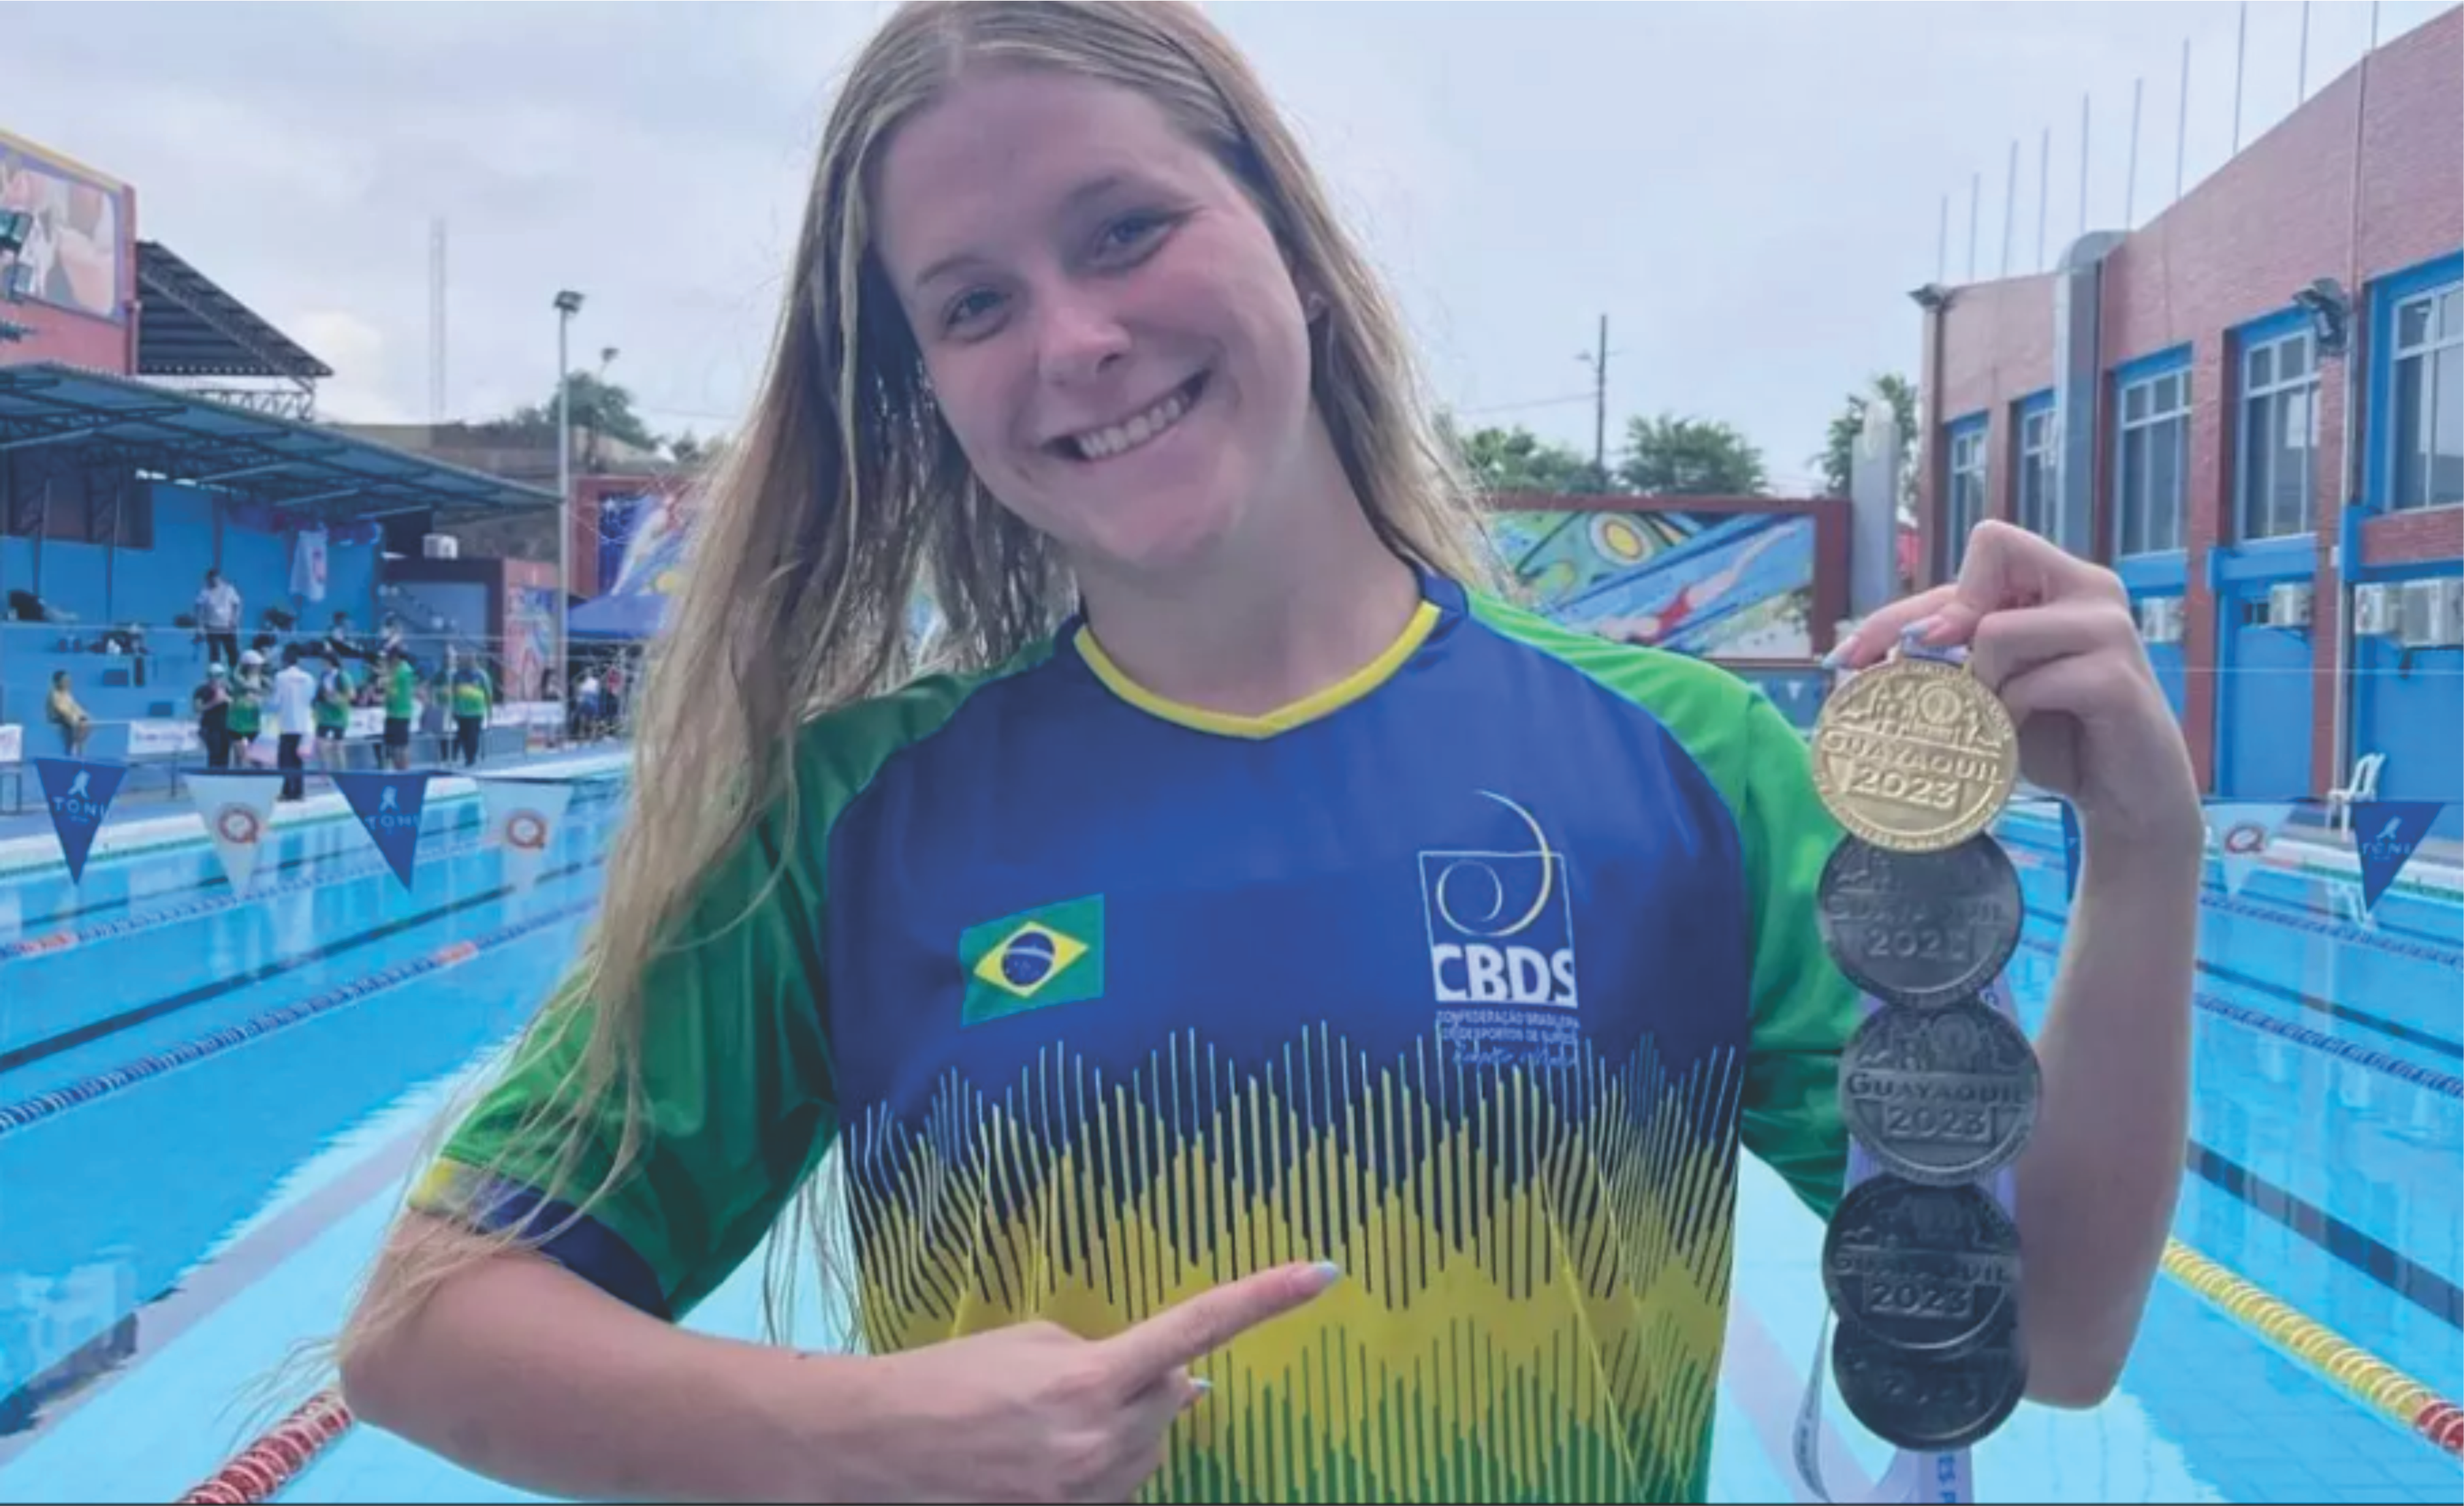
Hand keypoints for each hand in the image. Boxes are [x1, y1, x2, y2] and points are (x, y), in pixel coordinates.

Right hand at [846, 1260, 1340, 1502]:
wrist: (878, 1447)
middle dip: (1149, 1379)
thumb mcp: (1032, 1342)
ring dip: (1128, 1424)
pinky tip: (1051, 1454)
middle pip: (1175, 1395)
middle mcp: (1100, 1440)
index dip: (1265, 1298)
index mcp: (1090, 1377)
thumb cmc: (950, 1379)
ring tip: (1052, 1419)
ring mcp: (1086, 1493)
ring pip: (1153, 1446)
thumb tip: (1183, 1379)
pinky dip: (1105, 1464)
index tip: (1323, 1274)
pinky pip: (1121, 1486)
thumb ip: (1109, 1354)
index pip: (1199, 1328)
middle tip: (1087, 1374)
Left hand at [1828, 521, 2201, 856]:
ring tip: (1992, 720)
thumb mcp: (1988, 685)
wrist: (2127, 795)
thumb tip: (1853, 659)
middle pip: (1994, 549)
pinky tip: (2015, 739)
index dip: (1905, 603)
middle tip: (1914, 679)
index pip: (1976, 553)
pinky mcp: (2115, 679)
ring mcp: (2109, 629)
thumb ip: (1944, 655)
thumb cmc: (2053, 734)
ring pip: (1997, 630)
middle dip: (1938, 623)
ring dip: (1977, 684)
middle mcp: (2089, 587)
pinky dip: (2007, 718)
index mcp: (2057, 580)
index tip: (1851, 659)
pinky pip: (2028, 685)